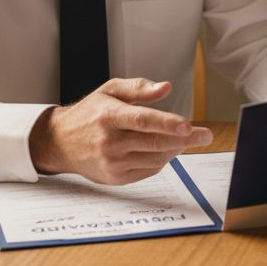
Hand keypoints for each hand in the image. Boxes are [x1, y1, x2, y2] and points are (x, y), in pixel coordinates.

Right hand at [29, 77, 213, 184]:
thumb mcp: (110, 90)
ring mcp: (112, 162)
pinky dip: (162, 160)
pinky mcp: (115, 178)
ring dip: (175, 149)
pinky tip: (165, 149)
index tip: (189, 126)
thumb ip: (139, 88)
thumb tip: (165, 87)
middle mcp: (109, 141)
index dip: (167, 123)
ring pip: (155, 158)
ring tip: (184, 138)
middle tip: (205, 135)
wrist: (60, 142)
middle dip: (185, 139)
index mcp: (108, 116)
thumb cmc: (89, 114)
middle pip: (154, 142)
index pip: (142, 120)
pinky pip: (149, 170)